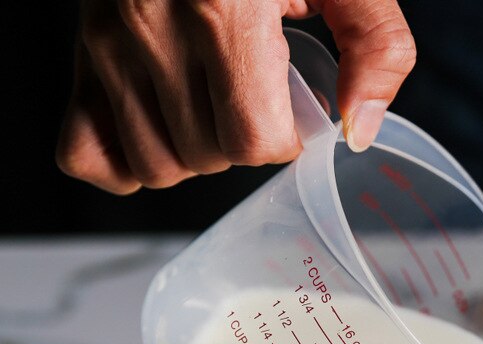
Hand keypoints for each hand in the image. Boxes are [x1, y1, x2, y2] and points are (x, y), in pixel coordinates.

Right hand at [56, 0, 414, 193]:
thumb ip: (376, 45)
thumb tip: (358, 128)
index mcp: (223, 9)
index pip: (254, 140)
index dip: (285, 140)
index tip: (291, 111)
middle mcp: (153, 27)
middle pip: (209, 157)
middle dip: (244, 144)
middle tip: (253, 98)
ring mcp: (108, 43)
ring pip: (156, 166)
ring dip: (194, 156)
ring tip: (211, 108)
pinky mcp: (83, 53)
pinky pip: (88, 155)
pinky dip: (126, 161)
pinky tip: (163, 132)